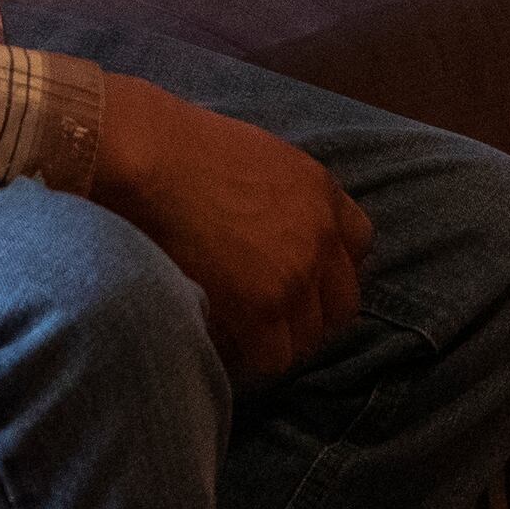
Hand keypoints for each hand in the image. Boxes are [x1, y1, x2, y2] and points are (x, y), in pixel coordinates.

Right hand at [90, 75, 371, 378]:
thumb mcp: (259, 158)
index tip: (303, 281)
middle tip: (270, 321)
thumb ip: (285, 198)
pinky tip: (223, 343)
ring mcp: (296, 275)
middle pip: (342, 304)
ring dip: (278, 341)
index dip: (330, 270)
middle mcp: (321, 236)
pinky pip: (272, 358)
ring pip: (308, 339)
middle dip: (310, 316)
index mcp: (322, 192)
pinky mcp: (262, 309)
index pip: (358, 247)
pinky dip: (250, 359)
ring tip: (241, 335)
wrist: (151, 160)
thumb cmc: (183, 149)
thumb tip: (272, 231)